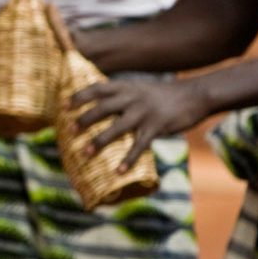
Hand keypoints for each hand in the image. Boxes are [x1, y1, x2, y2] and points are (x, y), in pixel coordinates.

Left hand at [75, 79, 212, 172]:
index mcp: (125, 87)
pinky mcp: (157, 127)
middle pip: (102, 108)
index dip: (79, 96)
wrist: (194, 94)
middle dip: (84, 120)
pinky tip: (119, 171)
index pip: (97, 88)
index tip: (63, 105)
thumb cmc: (163, 95)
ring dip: (99, 141)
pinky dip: (128, 159)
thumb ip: (121, 96)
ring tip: (85, 154)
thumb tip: (99, 109)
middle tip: (69, 131)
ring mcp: (144, 113)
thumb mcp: (139, 88)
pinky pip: (140, 145)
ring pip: (117, 128)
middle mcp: (132, 98)